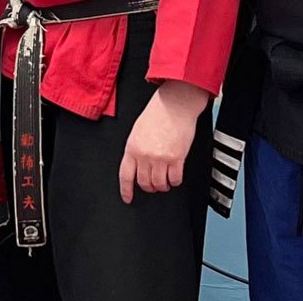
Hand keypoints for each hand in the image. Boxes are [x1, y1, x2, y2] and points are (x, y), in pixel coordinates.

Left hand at [118, 80, 209, 203]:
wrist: (175, 104)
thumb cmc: (158, 113)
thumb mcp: (138, 131)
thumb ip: (136, 149)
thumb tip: (138, 165)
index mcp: (132, 148)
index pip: (125, 176)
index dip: (126, 190)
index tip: (127, 198)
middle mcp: (145, 155)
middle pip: (144, 183)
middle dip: (149, 187)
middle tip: (153, 185)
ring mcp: (161, 158)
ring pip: (159, 184)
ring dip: (163, 186)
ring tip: (165, 182)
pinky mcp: (176, 158)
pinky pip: (175, 179)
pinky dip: (175, 181)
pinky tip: (175, 176)